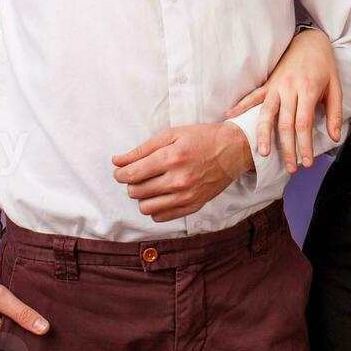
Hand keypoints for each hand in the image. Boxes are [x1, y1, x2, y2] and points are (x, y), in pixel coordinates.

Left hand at [111, 122, 253, 221]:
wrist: (233, 150)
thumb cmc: (201, 139)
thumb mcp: (171, 134)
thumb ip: (142, 149)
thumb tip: (117, 161)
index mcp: (171, 157)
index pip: (133, 174)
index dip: (120, 174)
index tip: (120, 172)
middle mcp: (178, 180)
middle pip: (136, 191)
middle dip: (131, 183)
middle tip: (138, 175)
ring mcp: (186, 196)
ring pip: (146, 207)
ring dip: (142, 197)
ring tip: (150, 185)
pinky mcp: (193, 206)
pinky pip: (161, 216)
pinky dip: (155, 207)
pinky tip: (161, 194)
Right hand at [222, 27, 341, 172]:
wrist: (310, 41)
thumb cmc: (324, 65)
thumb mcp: (336, 87)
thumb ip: (335, 113)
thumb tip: (335, 137)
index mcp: (308, 90)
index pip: (304, 123)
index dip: (304, 145)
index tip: (307, 162)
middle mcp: (290, 88)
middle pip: (285, 124)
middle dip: (287, 148)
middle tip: (290, 168)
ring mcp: (276, 86)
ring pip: (266, 113)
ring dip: (263, 134)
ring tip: (262, 153)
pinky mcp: (268, 84)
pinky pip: (253, 97)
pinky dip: (240, 106)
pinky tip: (229, 116)